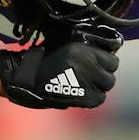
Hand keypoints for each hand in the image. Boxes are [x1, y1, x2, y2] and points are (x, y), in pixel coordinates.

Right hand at [0, 24, 120, 108]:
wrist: (26, 78)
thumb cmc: (42, 56)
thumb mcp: (64, 39)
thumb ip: (85, 40)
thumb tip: (107, 44)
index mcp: (83, 51)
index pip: (112, 58)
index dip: (106, 58)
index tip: (99, 58)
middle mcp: (88, 68)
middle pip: (111, 74)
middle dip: (104, 72)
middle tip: (93, 70)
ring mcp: (86, 85)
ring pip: (106, 87)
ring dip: (99, 84)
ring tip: (88, 80)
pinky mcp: (82, 99)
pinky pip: (98, 98)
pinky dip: (93, 95)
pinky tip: (83, 90)